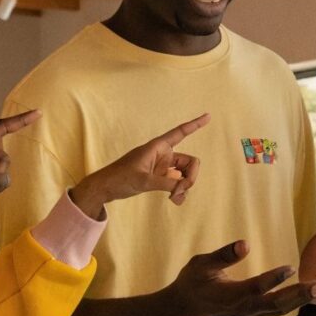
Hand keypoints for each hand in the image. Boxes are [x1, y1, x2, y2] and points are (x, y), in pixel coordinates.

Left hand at [72, 114, 208, 216]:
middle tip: (181, 190)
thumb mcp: (144, 180)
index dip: (195, 124)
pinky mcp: (160, 177)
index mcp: (158, 147)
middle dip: (190, 177)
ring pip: (185, 174)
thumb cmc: (120, 177)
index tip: (208, 116)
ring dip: (184, 187)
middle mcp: (163, 155)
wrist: (106, 187)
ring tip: (176, 198)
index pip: (180, 132)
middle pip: (190, 162)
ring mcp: (163, 167)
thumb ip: (167, 183)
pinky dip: (179, 191)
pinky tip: (175, 200)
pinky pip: (177, 183)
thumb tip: (184, 187)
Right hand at [161, 240, 315, 315]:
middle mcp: (243, 309)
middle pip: (276, 304)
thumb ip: (224, 255)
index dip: (274, 278)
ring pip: (279, 310)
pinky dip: (291, 304)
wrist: (182, 309)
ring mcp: (248, 315)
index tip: (291, 267)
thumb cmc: (191, 283)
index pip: (256, 287)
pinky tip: (303, 296)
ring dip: (299, 300)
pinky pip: (274, 311)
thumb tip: (244, 243)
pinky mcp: (250, 315)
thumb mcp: (202, 264)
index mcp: (230, 296)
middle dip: (299, 295)